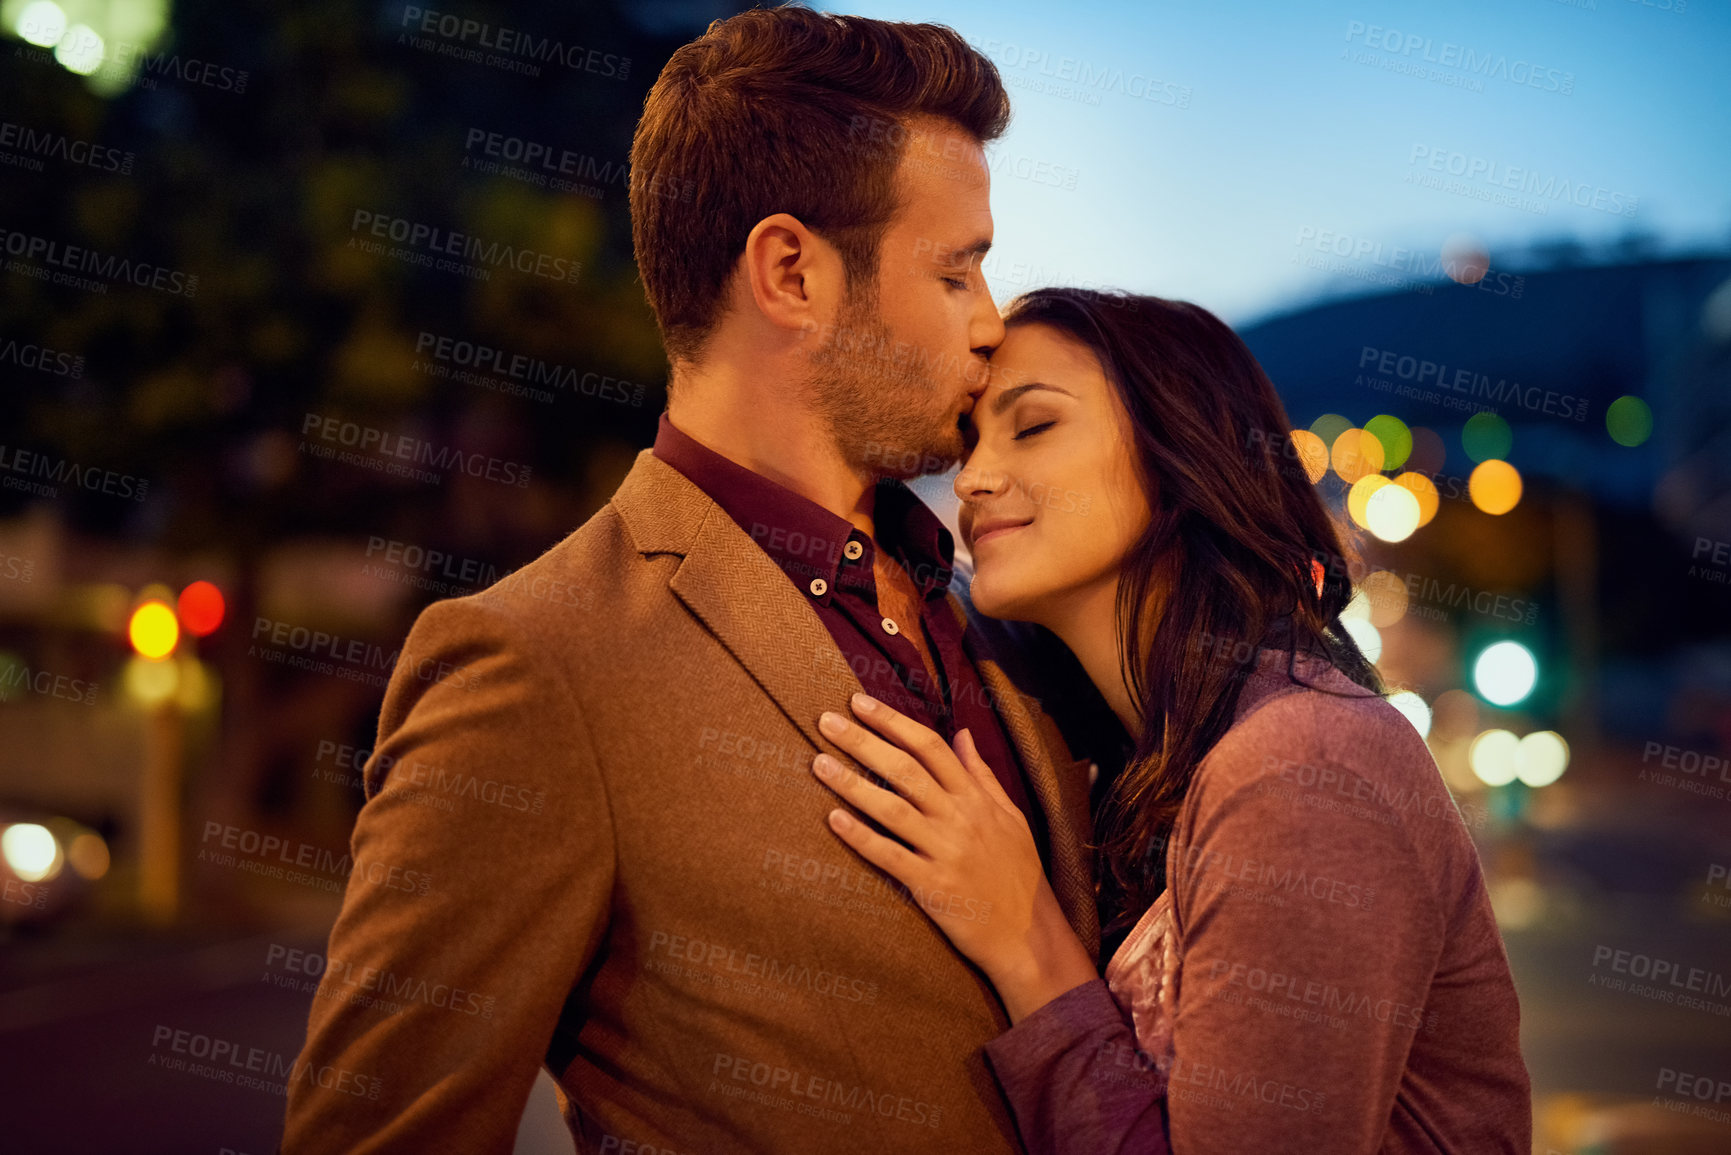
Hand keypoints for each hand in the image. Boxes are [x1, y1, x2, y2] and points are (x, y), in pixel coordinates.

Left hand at [811, 692, 1096, 1021]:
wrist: (1029, 935)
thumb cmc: (1018, 874)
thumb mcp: (1010, 817)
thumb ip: (982, 775)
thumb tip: (963, 734)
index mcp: (976, 799)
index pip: (930, 747)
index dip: (893, 722)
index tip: (860, 703)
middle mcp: (959, 819)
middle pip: (904, 769)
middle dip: (863, 741)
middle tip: (826, 721)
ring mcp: (945, 851)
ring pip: (891, 808)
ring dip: (851, 784)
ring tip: (818, 763)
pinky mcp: (932, 886)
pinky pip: (889, 856)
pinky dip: (861, 837)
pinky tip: (834, 820)